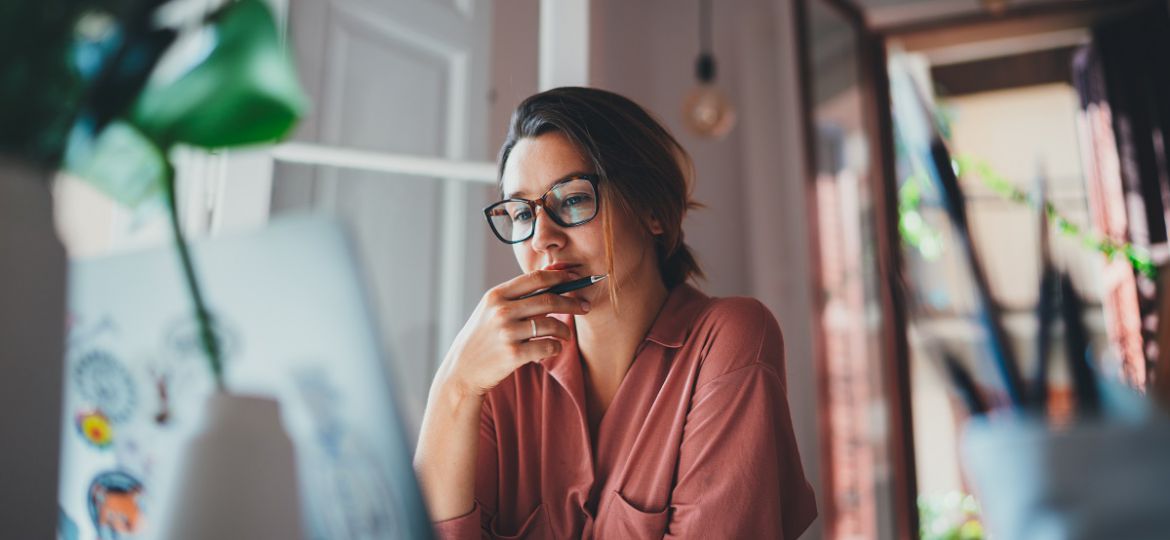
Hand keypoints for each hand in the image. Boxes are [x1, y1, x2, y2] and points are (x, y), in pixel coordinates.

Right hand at [437, 270, 590, 396]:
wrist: (462, 370)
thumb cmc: (482, 338)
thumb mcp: (491, 310)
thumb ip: (516, 296)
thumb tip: (551, 278)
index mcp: (496, 295)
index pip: (535, 278)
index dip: (560, 276)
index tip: (575, 278)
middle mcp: (501, 311)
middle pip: (549, 300)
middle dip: (572, 302)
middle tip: (584, 306)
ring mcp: (507, 333)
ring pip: (551, 325)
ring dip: (565, 330)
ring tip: (566, 335)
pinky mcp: (513, 354)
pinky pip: (548, 347)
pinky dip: (556, 347)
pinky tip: (553, 348)